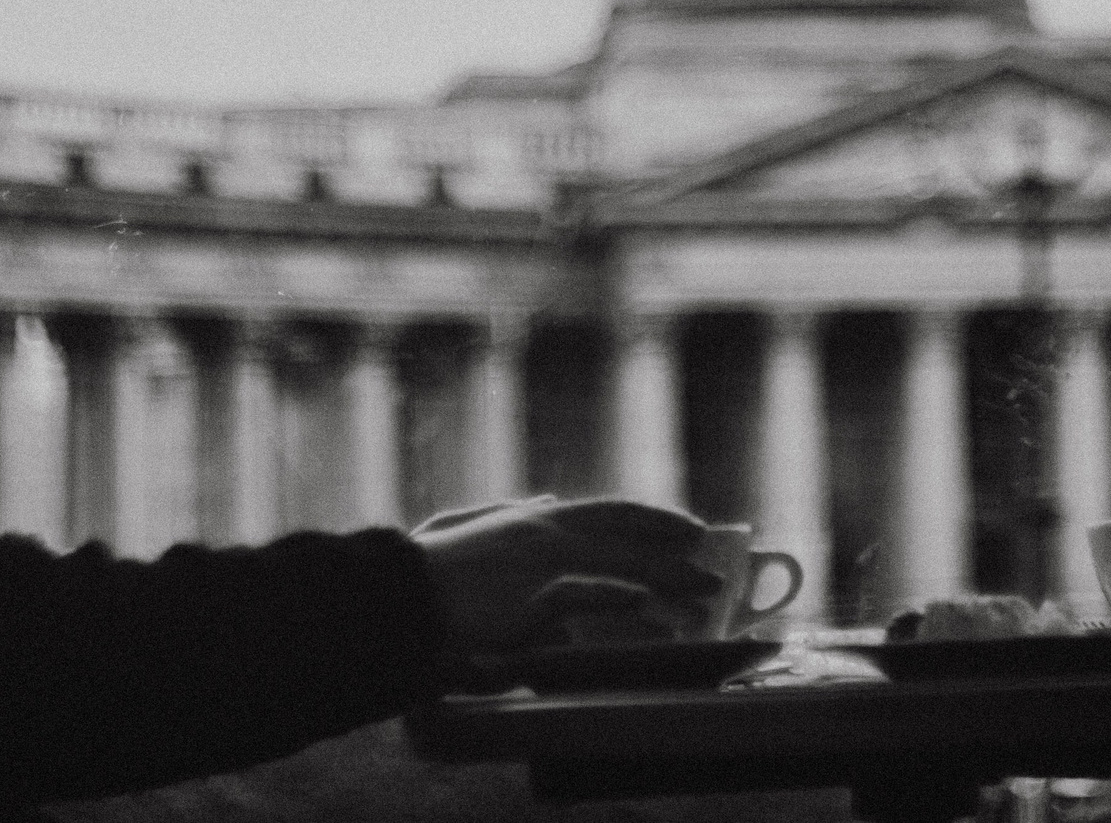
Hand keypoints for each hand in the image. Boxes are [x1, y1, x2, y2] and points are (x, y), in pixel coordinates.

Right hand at [410, 496, 716, 655]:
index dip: (652, 517)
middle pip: (626, 531)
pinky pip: (583, 594)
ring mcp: (538, 562)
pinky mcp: (527, 596)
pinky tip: (648, 607)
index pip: (610, 510)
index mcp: (535, 519)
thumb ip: (515, 516)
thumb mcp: (477, 529)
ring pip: (619, 561)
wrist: (397, 595)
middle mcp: (544, 531)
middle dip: (674, 544)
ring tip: (704, 591)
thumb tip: (544, 503)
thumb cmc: (432, 571)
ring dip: (667, 575)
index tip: (688, 526)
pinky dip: (617, 599)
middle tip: (713, 560)